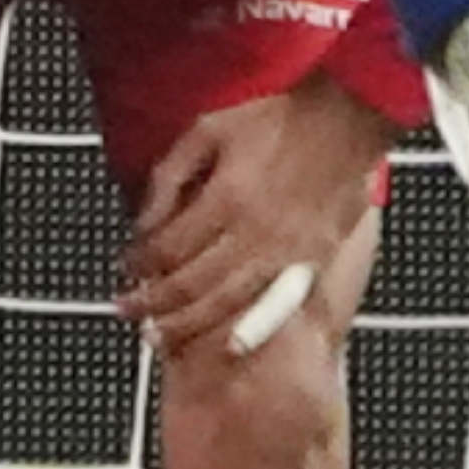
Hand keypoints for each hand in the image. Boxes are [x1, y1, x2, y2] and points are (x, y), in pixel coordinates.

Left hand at [121, 74, 391, 362]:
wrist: (343, 121)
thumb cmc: (274, 120)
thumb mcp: (206, 131)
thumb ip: (170, 177)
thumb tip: (143, 221)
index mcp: (225, 198)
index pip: (168, 246)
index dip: (139, 262)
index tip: (125, 266)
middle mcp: (254, 232)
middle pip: (191, 282)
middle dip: (152, 303)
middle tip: (127, 312)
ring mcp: (286, 251)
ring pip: (228, 301)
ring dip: (189, 324)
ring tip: (159, 338)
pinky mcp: (315, 261)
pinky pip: (278, 304)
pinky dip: (254, 329)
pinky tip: (232, 348)